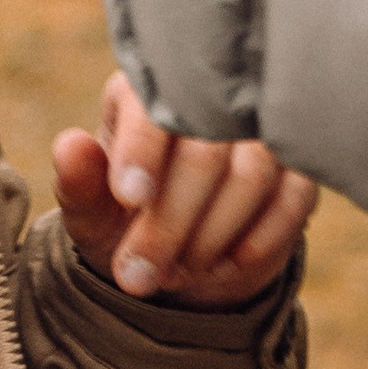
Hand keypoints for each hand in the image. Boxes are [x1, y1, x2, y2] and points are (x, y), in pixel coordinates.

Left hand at [54, 70, 314, 304]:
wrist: (179, 255)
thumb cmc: (124, 222)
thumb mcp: (91, 213)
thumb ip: (79, 183)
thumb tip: (68, 146)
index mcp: (147, 94)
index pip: (153, 108)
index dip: (142, 152)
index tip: (130, 200)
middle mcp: (210, 101)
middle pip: (204, 149)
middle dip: (171, 221)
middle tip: (141, 274)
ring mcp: (261, 131)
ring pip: (254, 172)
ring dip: (213, 234)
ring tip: (180, 270)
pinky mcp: (299, 166)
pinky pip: (294, 198)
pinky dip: (259, 242)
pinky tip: (226, 266)